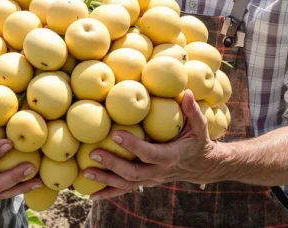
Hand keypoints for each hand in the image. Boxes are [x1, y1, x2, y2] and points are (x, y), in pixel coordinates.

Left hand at [84, 90, 226, 199]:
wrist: (202, 166)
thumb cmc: (198, 142)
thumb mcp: (199, 127)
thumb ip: (193, 111)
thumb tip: (188, 92)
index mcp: (170, 156)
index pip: (149, 153)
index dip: (133, 146)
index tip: (116, 134)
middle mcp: (159, 172)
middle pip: (133, 172)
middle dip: (112, 164)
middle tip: (93, 153)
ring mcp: (151, 179)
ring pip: (126, 183)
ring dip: (105, 179)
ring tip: (85, 172)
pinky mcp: (145, 182)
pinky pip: (125, 189)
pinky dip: (108, 193)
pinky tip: (91, 195)